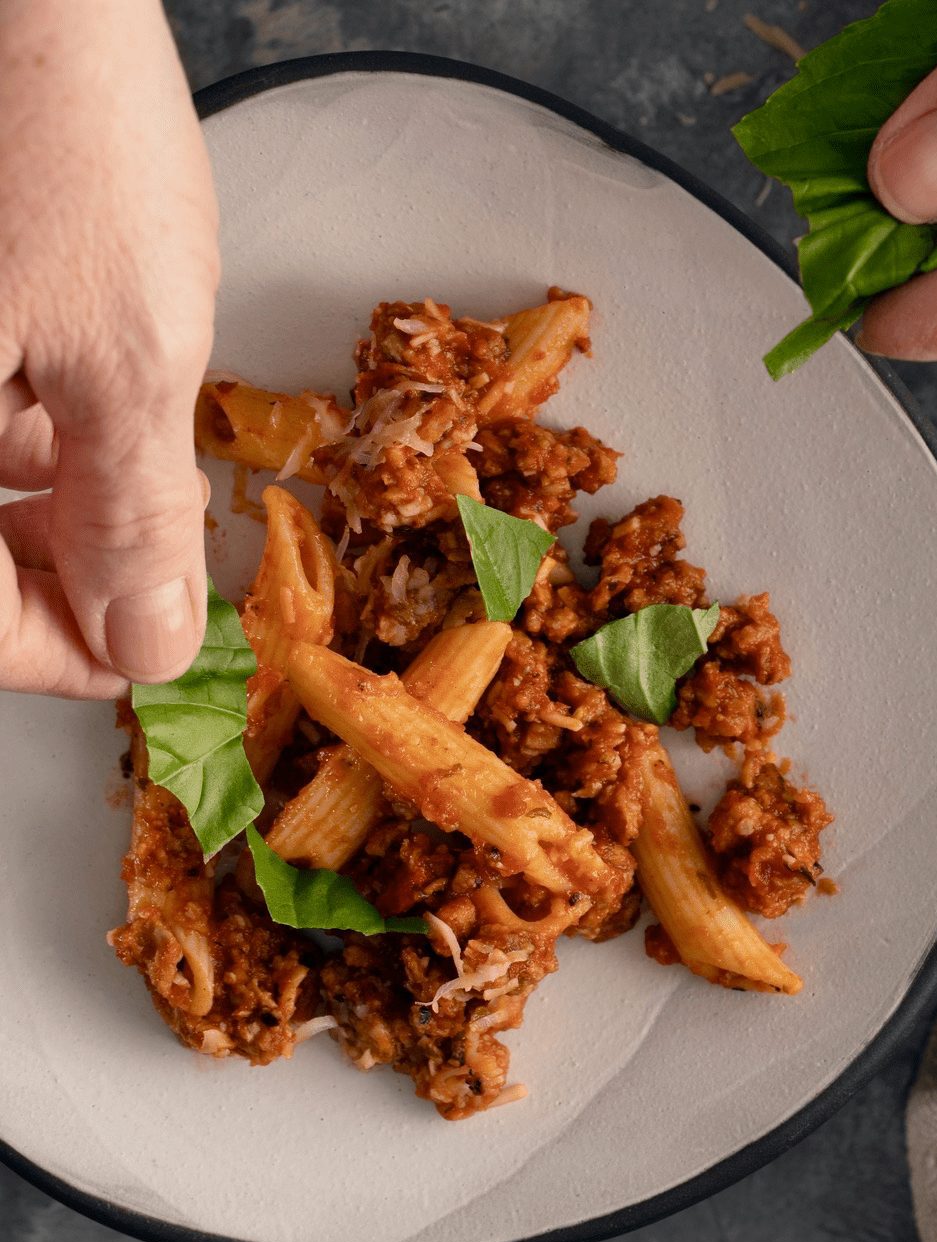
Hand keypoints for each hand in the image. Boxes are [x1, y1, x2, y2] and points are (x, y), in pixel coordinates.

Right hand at [0, 0, 215, 696]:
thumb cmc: (47, 123)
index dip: (63, 650)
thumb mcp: (125, 347)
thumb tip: (143, 641)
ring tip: (120, 440)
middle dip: (55, 562)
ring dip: (40, 491)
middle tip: (148, 547)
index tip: (147, 640)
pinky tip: (68, 377)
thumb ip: (128, 513)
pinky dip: (15, 416)